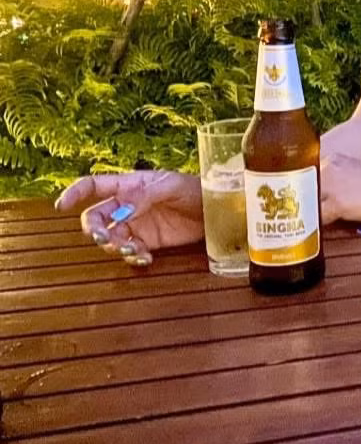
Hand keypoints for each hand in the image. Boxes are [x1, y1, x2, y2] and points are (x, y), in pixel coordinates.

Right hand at [55, 170, 204, 266]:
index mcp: (129, 185)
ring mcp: (136, 224)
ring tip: (133, 249)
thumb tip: (121, 210)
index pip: (93, 186)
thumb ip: (144, 195)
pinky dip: (133, 257)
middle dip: (95, 230)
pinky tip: (145, 258)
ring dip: (114, 246)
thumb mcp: (171, 186)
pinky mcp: (147, 241)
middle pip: (96, 218)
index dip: (75, 193)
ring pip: (109, 238)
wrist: (216, 208)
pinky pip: (129, 252)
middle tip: (108, 239)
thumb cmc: (195, 188)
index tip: (61, 206)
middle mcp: (127, 205)